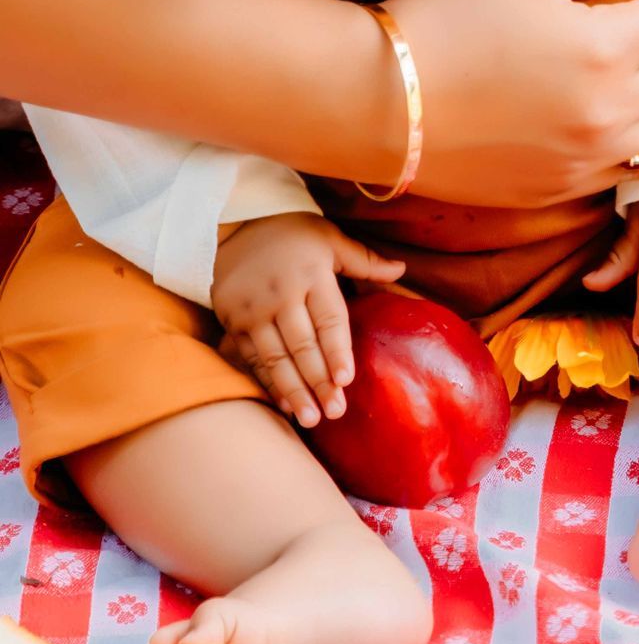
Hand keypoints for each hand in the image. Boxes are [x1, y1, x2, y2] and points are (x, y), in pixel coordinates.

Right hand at [210, 214, 404, 428]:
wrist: (234, 225)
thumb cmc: (294, 234)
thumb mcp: (330, 239)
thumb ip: (364, 261)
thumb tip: (402, 271)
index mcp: (311, 272)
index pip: (328, 318)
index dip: (337, 350)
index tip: (347, 379)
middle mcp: (281, 293)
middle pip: (302, 345)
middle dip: (319, 382)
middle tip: (335, 411)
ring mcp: (252, 309)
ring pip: (276, 357)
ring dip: (294, 391)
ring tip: (311, 419)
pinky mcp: (231, 320)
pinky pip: (252, 358)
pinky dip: (268, 383)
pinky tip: (284, 404)